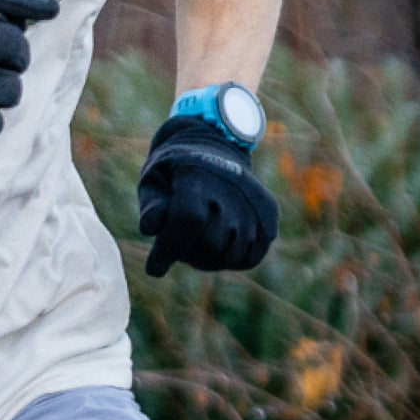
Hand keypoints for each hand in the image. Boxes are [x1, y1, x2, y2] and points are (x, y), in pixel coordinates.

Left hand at [135, 116, 277, 275]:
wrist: (215, 149)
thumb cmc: (175, 171)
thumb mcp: (154, 179)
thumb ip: (152, 205)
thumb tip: (150, 229)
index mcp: (198, 176)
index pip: (187, 220)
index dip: (168, 250)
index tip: (153, 269)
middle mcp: (232, 191)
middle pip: (209, 243)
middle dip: (185, 253)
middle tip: (175, 244)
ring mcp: (255, 206)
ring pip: (230, 256)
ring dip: (207, 259)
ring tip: (195, 240)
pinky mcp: (269, 219)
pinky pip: (249, 258)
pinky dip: (229, 259)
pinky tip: (216, 243)